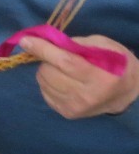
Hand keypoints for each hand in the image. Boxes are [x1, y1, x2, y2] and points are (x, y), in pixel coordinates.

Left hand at [19, 34, 138, 118]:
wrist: (127, 93)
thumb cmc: (116, 63)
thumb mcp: (103, 46)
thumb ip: (75, 43)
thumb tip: (46, 41)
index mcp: (99, 77)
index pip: (64, 62)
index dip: (43, 50)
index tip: (26, 40)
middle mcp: (86, 95)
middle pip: (49, 72)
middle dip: (46, 59)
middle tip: (57, 56)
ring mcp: (75, 107)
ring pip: (43, 81)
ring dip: (46, 70)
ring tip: (62, 69)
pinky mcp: (67, 113)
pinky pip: (44, 92)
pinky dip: (48, 82)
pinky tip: (62, 80)